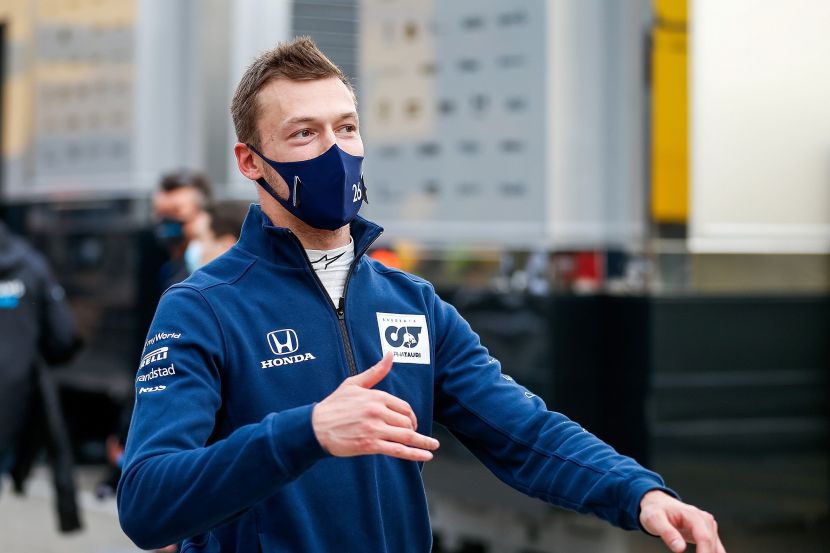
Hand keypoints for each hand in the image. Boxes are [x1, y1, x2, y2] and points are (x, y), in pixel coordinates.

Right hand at [312, 352, 439, 461]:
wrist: (315, 427)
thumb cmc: (333, 405)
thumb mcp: (354, 383)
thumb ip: (376, 371)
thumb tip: (390, 355)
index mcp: (376, 396)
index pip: (403, 407)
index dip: (410, 416)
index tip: (411, 422)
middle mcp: (377, 412)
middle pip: (407, 422)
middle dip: (413, 429)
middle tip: (413, 434)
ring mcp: (374, 429)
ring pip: (406, 436)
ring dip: (423, 442)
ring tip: (432, 446)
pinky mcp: (370, 445)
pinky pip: (397, 450)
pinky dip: (414, 454)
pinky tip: (425, 455)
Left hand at [639, 490, 725, 552]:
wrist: (658, 504)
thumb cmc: (656, 510)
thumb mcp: (655, 519)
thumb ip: (667, 533)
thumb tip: (680, 549)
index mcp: (694, 515)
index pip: (704, 538)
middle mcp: (705, 520)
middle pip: (711, 545)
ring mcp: (709, 526)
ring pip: (716, 549)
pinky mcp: (709, 533)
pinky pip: (715, 548)